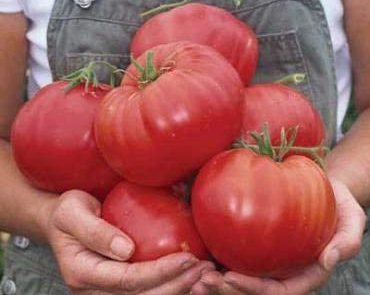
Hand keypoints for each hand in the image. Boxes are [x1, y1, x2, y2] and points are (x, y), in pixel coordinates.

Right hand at [44, 190, 213, 293]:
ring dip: (178, 288)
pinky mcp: (117, 286)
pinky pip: (146, 291)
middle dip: (176, 284)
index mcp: (82, 273)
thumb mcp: (73, 212)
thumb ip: (95, 230)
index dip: (160, 272)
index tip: (188, 258)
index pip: (127, 280)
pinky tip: (189, 274)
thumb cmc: (67, 212)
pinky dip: (170, 285)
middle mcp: (94, 290)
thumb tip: (126, 250)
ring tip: (204, 272)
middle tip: (204, 268)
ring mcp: (105, 291)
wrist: (61, 221)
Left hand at [191, 178, 366, 294]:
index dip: (252, 290)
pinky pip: (234, 252)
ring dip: (215, 280)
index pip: (277, 292)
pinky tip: (197, 252)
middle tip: (201, 281)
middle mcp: (283, 269)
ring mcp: (267, 257)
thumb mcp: (353, 220)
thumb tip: (328, 261)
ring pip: (239, 276)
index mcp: (304, 273)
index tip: (229, 277)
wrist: (325, 186)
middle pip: (252, 290)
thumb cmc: (340, 204)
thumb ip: (346, 242)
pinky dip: (215, 257)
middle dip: (226, 290)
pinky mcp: (255, 240)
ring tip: (191, 274)